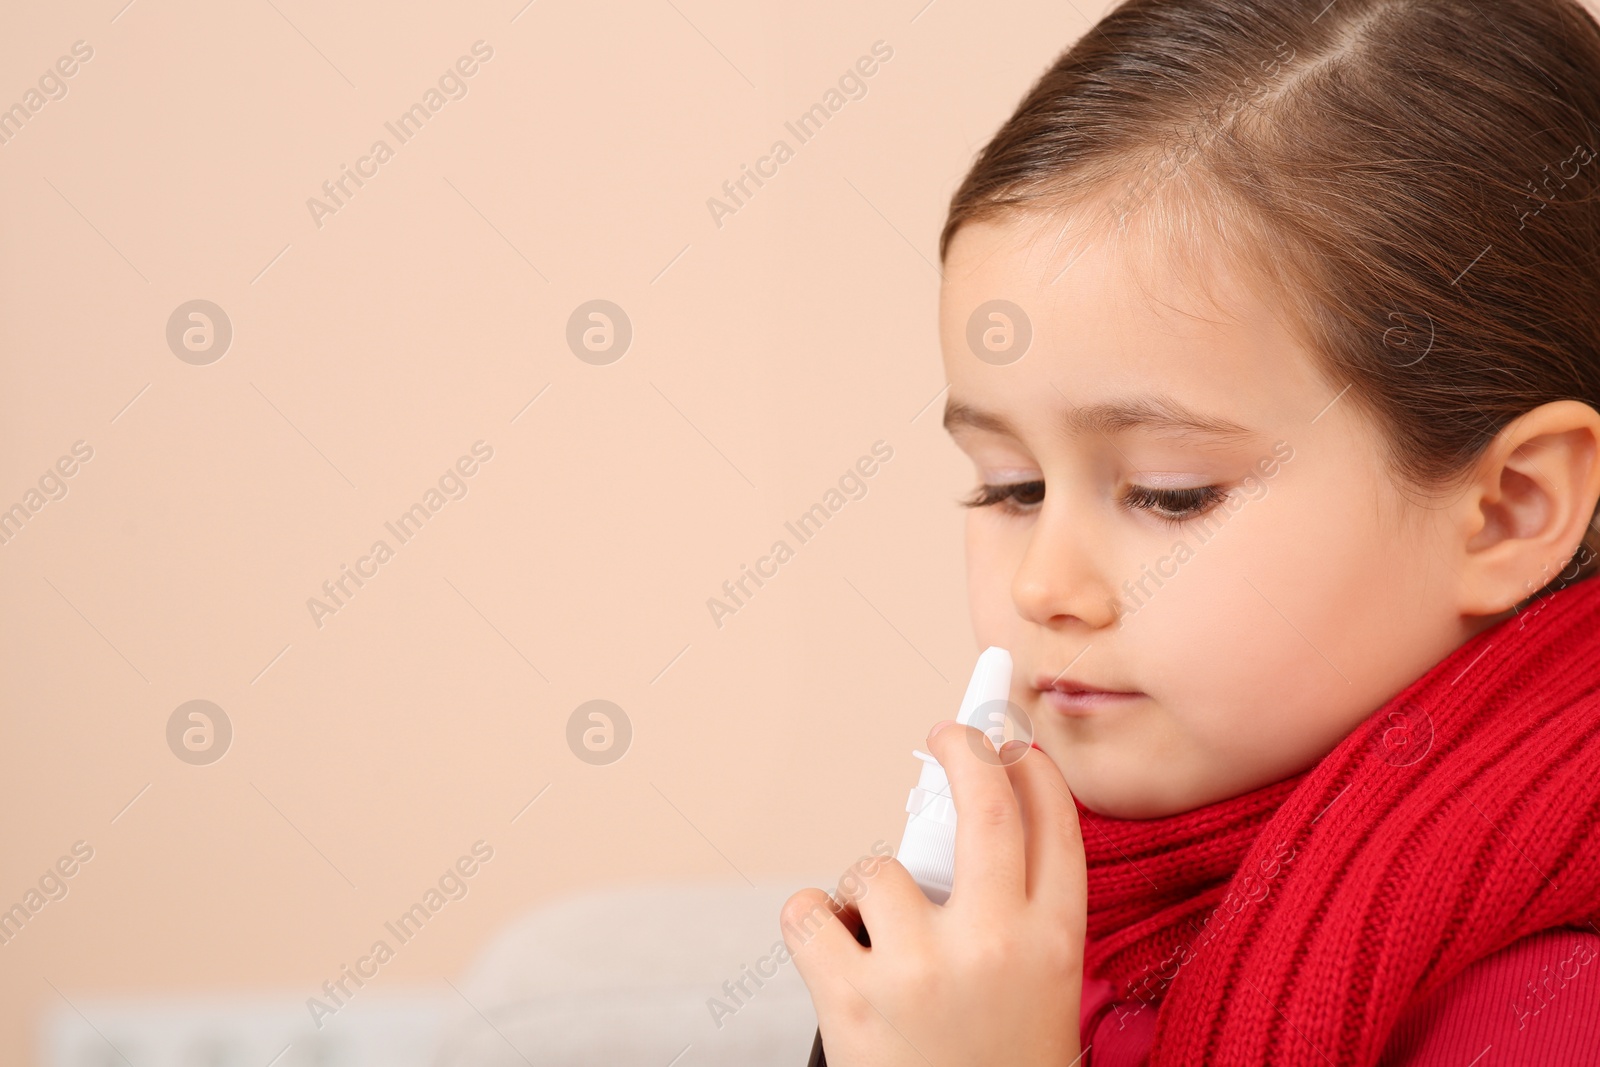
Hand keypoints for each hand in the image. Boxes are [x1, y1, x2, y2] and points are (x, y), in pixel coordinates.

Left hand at [782, 722, 1087, 1066]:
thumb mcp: (1039, 996)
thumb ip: (1017, 919)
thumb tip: (956, 833)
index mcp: (1055, 946)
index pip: (1054, 825)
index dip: (1030, 770)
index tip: (1009, 746)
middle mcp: (996, 944)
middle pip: (983, 804)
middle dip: (962, 750)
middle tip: (946, 737)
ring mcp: (922, 967)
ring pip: (877, 867)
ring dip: (867, 891)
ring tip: (877, 938)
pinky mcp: (855, 996)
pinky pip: (809, 911)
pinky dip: (810, 922)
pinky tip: (831, 951)